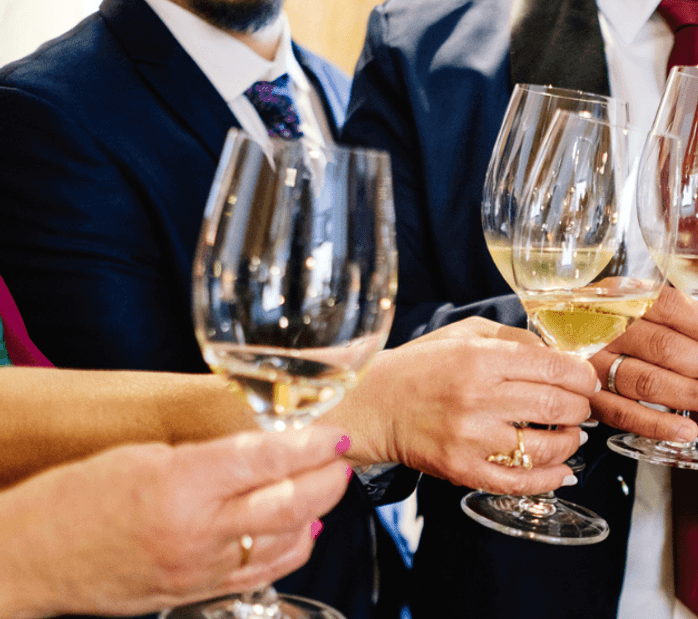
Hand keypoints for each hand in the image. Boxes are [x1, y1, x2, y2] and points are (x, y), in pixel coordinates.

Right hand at [0, 427, 349, 617]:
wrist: (28, 559)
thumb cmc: (74, 498)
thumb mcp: (142, 456)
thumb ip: (207, 456)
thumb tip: (264, 448)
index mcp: (179, 484)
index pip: (266, 459)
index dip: (311, 443)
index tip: (335, 432)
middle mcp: (196, 531)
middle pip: (292, 504)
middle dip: (329, 478)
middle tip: (340, 458)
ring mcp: (200, 568)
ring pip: (287, 541)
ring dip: (317, 511)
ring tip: (325, 484)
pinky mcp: (198, 592)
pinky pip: (265, 572)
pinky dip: (294, 548)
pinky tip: (302, 527)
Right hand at [324, 317, 597, 494]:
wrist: (372, 405)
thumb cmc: (422, 365)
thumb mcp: (465, 333)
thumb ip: (514, 337)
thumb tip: (559, 354)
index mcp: (480, 358)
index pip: (552, 367)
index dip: (581, 376)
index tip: (587, 380)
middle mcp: (478, 398)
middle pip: (556, 406)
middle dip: (581, 407)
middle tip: (582, 407)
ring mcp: (470, 438)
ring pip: (544, 446)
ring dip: (570, 442)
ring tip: (570, 435)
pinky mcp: (462, 470)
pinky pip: (517, 482)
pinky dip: (549, 479)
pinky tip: (561, 471)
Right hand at [588, 286, 697, 440]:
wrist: (552, 338)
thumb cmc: (603, 321)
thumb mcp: (629, 300)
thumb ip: (668, 313)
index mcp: (617, 298)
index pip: (663, 305)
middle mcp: (603, 329)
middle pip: (659, 345)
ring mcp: (593, 365)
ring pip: (646, 381)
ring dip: (689, 394)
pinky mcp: (589, 398)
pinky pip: (625, 414)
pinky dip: (658, 425)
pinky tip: (686, 430)